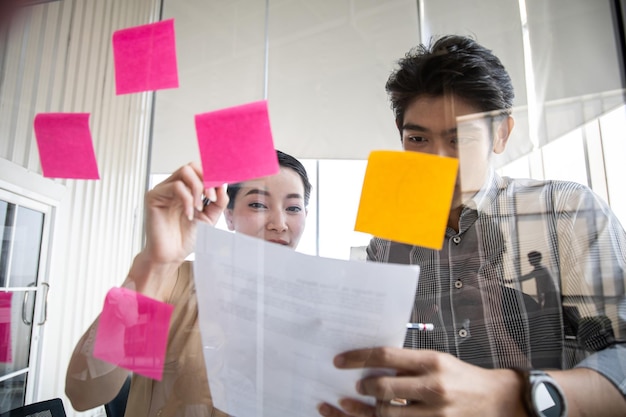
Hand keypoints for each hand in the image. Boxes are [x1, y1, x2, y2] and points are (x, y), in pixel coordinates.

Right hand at [143, 162, 227, 264]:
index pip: (200, 171)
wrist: (172, 255)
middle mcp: (174, 187)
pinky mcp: (154, 196)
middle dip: (206, 180)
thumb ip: (219, 200)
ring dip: (197, 188)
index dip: (212, 177)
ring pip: (184, 172)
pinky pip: (175, 187)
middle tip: (212, 198)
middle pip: (192, 166)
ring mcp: (163, 190)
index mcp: (186, 190)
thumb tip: (223, 184)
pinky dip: (187, 200)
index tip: (220, 192)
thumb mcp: (210, 217)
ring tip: (200, 207)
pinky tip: (189, 214)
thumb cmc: (187, 237)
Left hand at [318, 347, 524, 416]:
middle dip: (362, 387)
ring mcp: (435, 412)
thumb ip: (409, 363)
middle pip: (382, 387)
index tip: (340, 360)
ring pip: (388, 413)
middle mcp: (432, 386)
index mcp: (431, 361)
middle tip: (355, 386)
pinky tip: (378, 414)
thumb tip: (374, 365)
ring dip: (370, 409)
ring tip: (361, 404)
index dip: (357, 357)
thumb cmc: (464, 377)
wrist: (499, 400)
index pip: (384, 355)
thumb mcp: (438, 360)